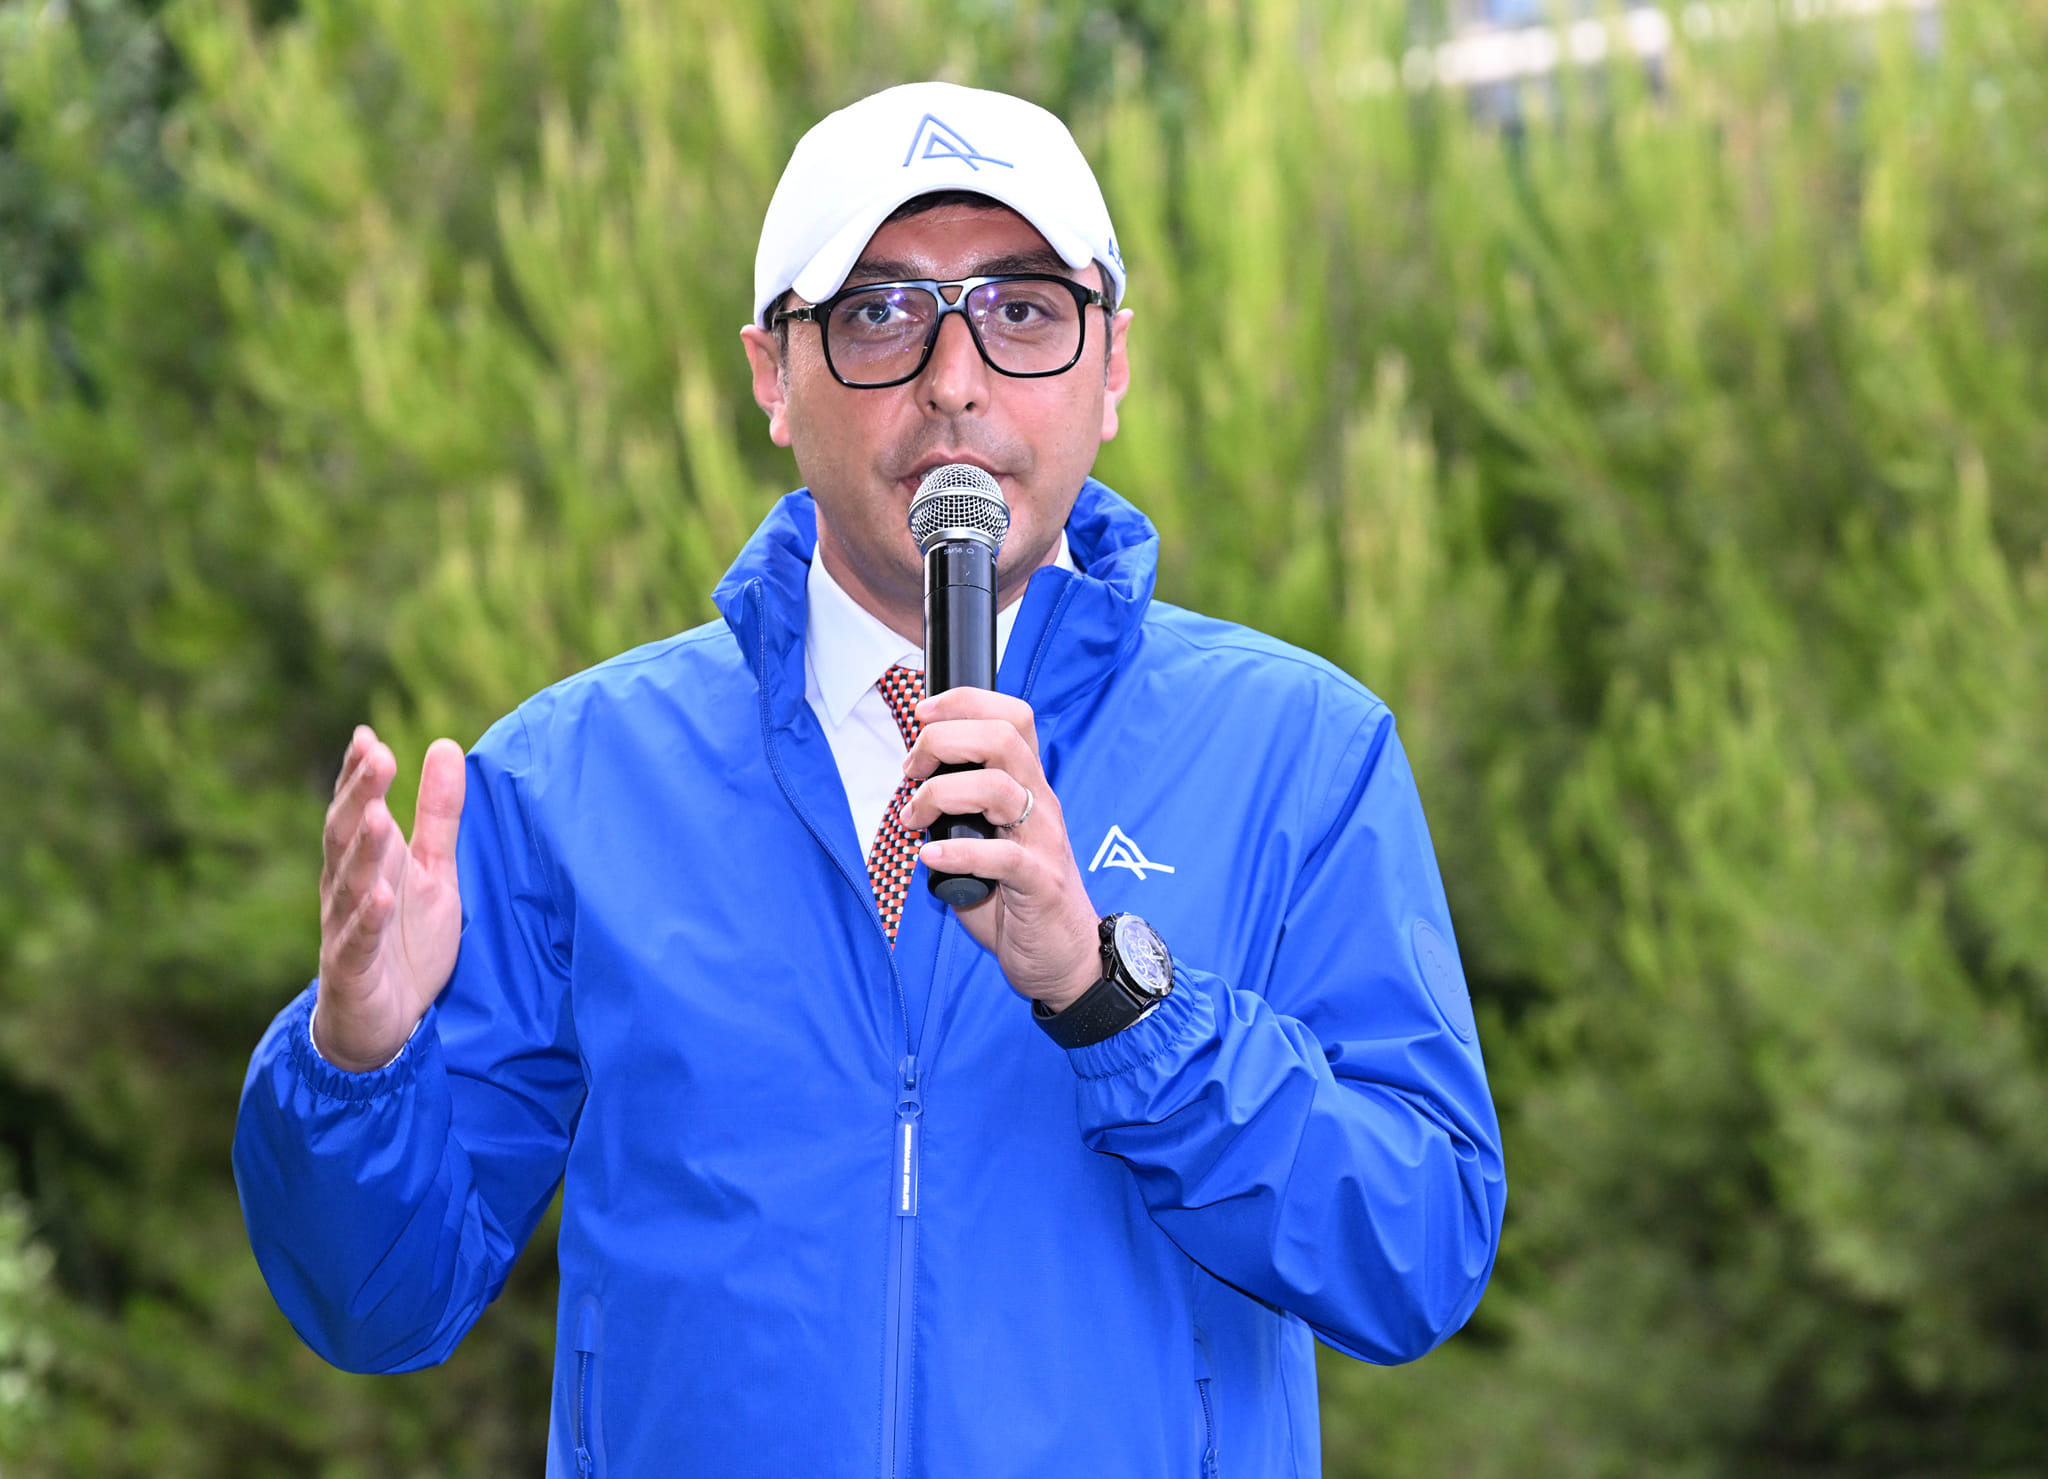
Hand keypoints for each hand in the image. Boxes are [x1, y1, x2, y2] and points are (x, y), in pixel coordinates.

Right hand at [313, 726, 466, 1070]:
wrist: (381, 1023)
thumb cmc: (404, 938)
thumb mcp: (433, 871)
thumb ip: (439, 814)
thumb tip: (446, 744)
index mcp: (365, 862)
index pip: (356, 810)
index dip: (359, 775)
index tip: (367, 736)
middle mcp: (347, 890)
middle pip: (347, 836)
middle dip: (360, 796)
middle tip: (376, 756)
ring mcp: (345, 930)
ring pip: (350, 885)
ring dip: (364, 850)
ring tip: (379, 816)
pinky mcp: (353, 971)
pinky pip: (357, 942)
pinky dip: (367, 920)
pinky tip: (379, 897)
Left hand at [898, 689, 1100, 1011]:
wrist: (1063, 957)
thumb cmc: (1017, 898)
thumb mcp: (987, 841)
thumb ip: (958, 813)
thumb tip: (912, 793)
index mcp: (1027, 787)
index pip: (1012, 716)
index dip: (965, 702)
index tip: (923, 713)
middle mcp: (1040, 804)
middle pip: (1001, 737)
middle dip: (943, 740)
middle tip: (911, 769)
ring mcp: (1043, 841)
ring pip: (999, 788)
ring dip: (940, 795)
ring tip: (913, 818)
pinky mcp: (1040, 883)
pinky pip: (1003, 857)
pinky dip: (959, 853)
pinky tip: (930, 858)